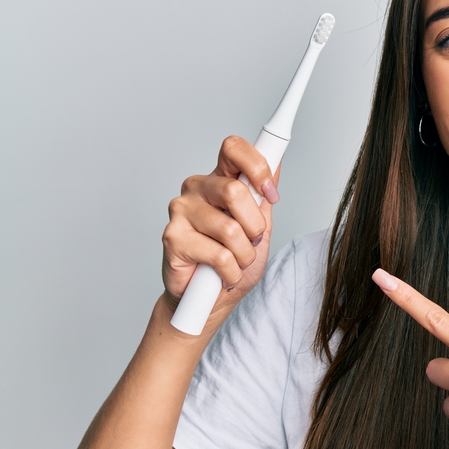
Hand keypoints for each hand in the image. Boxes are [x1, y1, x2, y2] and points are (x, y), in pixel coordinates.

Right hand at [161, 135, 279, 322]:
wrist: (211, 300)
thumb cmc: (233, 261)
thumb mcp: (259, 226)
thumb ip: (263, 196)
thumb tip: (277, 164)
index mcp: (219, 180)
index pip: (233, 148)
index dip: (257, 166)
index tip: (269, 193)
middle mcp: (196, 189)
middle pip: (236, 191)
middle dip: (255, 227)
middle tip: (250, 241)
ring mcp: (180, 211)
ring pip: (230, 228)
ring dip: (244, 254)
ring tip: (235, 261)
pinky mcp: (172, 237)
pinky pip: (219, 254)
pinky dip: (230, 271)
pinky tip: (222, 274)